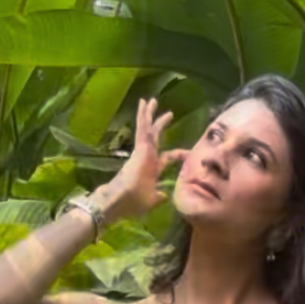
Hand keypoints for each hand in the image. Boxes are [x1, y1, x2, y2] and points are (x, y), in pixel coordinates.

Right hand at [107, 97, 187, 217]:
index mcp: (152, 170)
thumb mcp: (151, 201)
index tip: (188, 152)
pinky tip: (143, 104)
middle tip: (169, 113)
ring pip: (146, 129)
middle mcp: (146, 158)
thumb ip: (159, 196)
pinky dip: (142, 117)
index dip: (177, 155)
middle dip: (160, 125)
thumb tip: (166, 195)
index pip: (167, 158)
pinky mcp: (138, 148)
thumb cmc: (132, 203)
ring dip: (149, 115)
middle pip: (155, 137)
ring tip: (151, 100)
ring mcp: (142, 152)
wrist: (117, 201)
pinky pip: (141, 128)